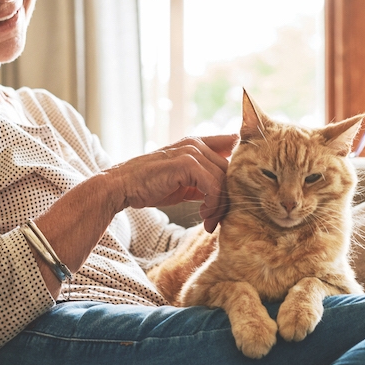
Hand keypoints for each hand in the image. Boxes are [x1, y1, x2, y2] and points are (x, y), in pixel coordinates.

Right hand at [104, 134, 236, 231]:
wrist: (123, 186)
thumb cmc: (151, 186)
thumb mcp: (184, 182)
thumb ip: (205, 181)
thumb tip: (227, 195)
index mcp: (197, 143)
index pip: (232, 144)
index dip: (242, 163)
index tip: (241, 189)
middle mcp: (196, 144)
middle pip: (231, 169)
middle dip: (229, 197)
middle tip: (218, 219)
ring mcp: (192, 152)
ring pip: (224, 180)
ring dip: (220, 206)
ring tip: (209, 221)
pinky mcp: (186, 164)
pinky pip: (213, 186)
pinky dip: (212, 205)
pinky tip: (204, 216)